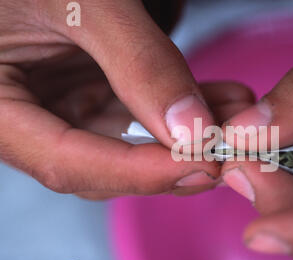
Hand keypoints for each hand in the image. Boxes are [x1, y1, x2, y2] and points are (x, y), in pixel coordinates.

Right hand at [0, 0, 253, 198]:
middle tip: (228, 148)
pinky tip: (220, 100)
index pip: (66, 161)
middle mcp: (21, 117)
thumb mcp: (85, 2)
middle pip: (101, 164)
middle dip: (172, 161)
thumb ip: (138, 64)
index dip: (138, 172)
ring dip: (186, 136)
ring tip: (235, 117)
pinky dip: (177, 110)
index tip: (202, 165)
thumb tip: (193, 130)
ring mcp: (55, 105)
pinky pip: (134, 114)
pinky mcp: (83, 91)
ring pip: (127, 142)